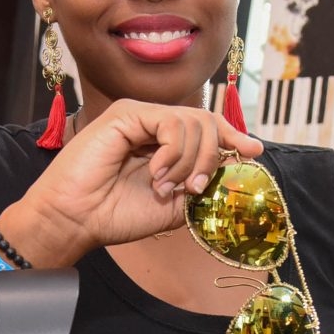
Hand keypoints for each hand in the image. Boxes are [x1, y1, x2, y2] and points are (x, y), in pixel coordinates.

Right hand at [0, 100, 262, 266]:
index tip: (255, 151)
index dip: (234, 135)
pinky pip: (171, 122)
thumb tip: (236, 165)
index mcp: (165, 144)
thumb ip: (202, 183)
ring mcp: (140, 117)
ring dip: (188, 162)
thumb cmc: (117, 214)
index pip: (209, 127)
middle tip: (194, 188)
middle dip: (211, 158)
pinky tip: (156, 173)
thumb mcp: (175, 204)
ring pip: (194, 123)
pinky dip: (173, 152)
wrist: (78, 219)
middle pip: (208, 123)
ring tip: (164, 186)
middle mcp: (154, 126)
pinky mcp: (126, 114)